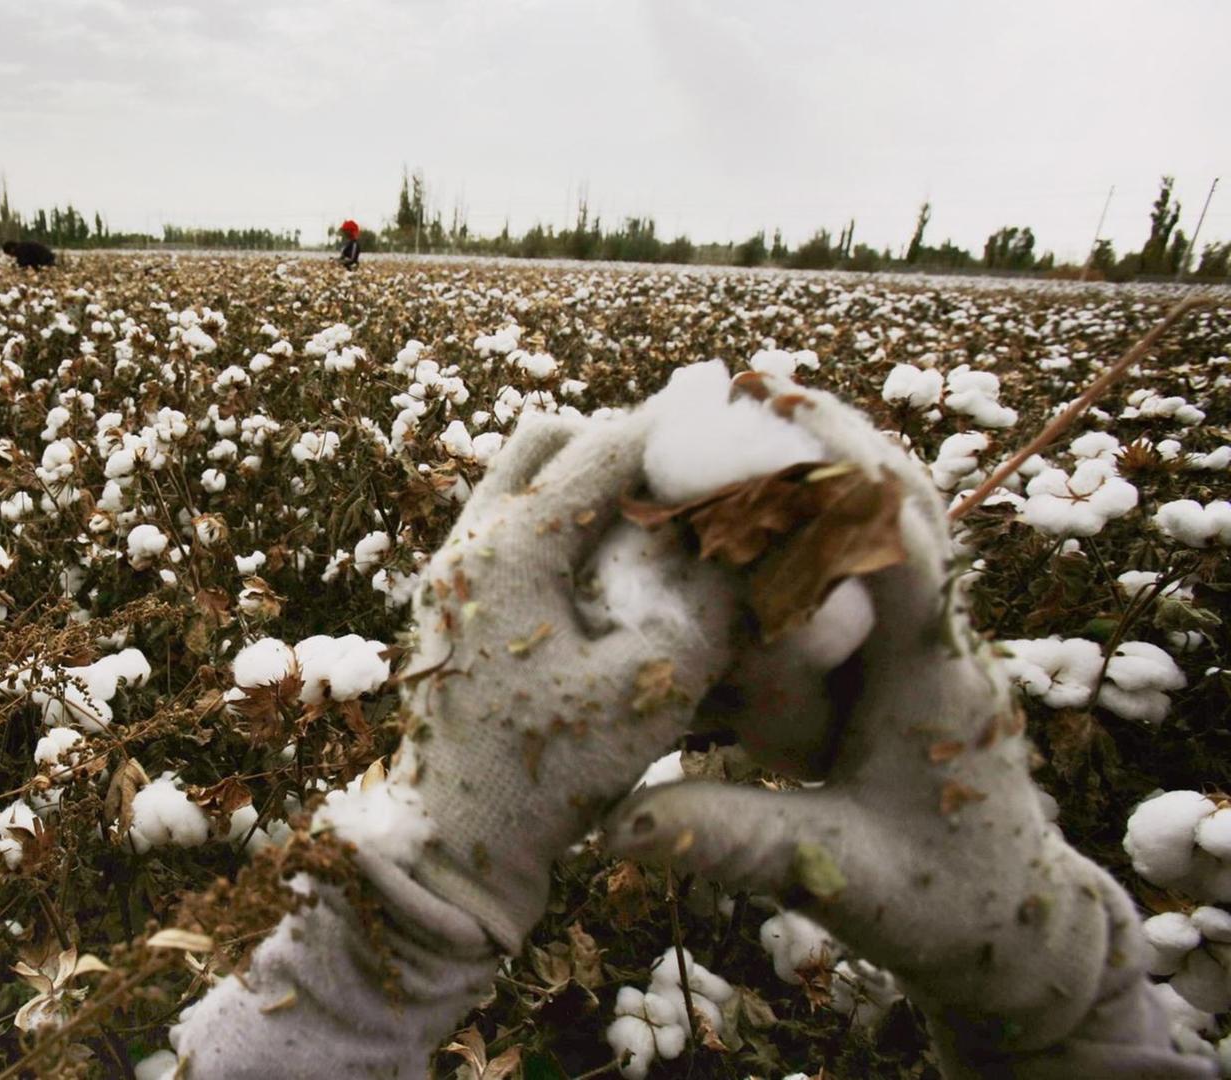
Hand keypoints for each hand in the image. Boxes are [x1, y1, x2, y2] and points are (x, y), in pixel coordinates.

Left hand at [390, 410, 739, 948]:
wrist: (450, 847)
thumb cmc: (545, 773)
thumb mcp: (650, 686)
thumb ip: (711, 602)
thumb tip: (764, 534)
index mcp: (511, 545)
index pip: (605, 446)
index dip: (679, 429)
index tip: (737, 423)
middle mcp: (470, 540)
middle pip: (546, 441)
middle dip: (622, 443)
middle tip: (687, 472)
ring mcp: (454, 572)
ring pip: (522, 482)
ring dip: (590, 484)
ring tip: (661, 520)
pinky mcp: (456, 607)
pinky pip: (514, 530)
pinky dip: (567, 526)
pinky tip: (618, 574)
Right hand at [602, 378, 1202, 1074]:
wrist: (1015, 925)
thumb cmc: (934, 901)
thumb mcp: (829, 875)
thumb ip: (727, 839)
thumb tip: (613, 825)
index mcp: (933, 675)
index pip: (901, 545)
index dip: (838, 475)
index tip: (769, 420)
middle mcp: (944, 636)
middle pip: (911, 498)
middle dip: (835, 434)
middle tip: (752, 383)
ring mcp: (938, 636)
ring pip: (904, 515)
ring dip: (838, 455)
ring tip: (755, 407)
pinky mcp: (919, 646)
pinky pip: (886, 550)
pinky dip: (835, 504)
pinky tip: (771, 490)